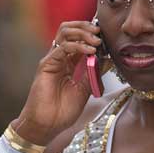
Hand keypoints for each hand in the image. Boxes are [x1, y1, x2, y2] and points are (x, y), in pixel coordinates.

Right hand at [13, 20, 101, 145]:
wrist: (47, 126)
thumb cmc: (62, 111)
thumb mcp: (84, 88)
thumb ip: (93, 73)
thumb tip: (107, 59)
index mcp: (69, 61)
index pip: (79, 37)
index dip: (92, 33)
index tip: (107, 36)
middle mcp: (59, 57)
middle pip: (70, 29)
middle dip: (86, 27)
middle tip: (100, 32)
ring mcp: (52, 59)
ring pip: (65, 32)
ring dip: (83, 32)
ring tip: (96, 40)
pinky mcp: (46, 65)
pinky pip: (62, 48)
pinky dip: (78, 46)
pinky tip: (90, 51)